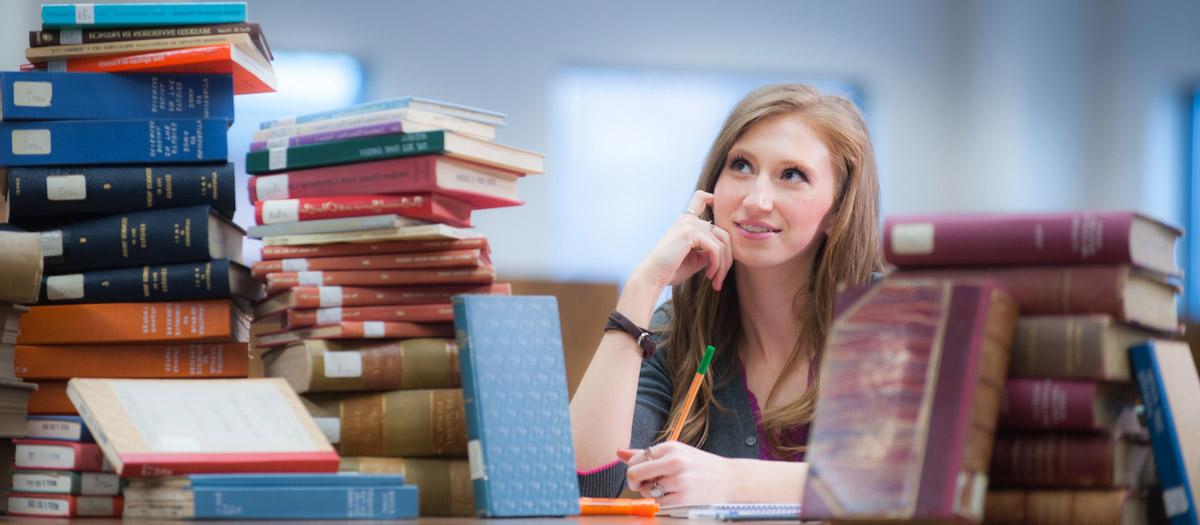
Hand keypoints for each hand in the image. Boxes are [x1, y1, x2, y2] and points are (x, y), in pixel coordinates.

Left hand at [617, 441, 734, 505]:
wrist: (730, 479)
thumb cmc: (699, 466)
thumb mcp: (676, 453)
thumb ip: (645, 453)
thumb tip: (618, 452)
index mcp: (670, 447)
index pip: (636, 459)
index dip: (635, 469)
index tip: (644, 473)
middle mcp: (674, 461)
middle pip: (634, 473)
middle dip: (634, 482)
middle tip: (643, 485)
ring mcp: (678, 481)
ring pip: (646, 491)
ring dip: (652, 493)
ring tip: (668, 488)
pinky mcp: (683, 498)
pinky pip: (658, 503)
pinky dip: (661, 502)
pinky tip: (674, 496)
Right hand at [631, 190, 733, 291]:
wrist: (652, 277)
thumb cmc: (671, 270)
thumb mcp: (695, 258)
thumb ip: (709, 251)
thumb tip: (727, 251)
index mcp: (686, 222)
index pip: (700, 198)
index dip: (712, 198)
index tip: (717, 208)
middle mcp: (688, 219)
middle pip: (724, 232)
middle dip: (728, 258)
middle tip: (720, 278)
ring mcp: (689, 224)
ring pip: (723, 242)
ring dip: (723, 265)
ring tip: (716, 279)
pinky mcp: (690, 233)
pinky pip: (716, 248)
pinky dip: (717, 265)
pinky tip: (709, 275)